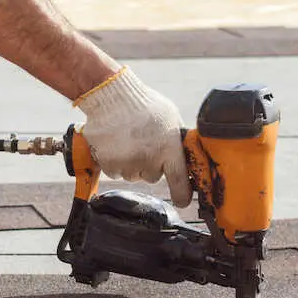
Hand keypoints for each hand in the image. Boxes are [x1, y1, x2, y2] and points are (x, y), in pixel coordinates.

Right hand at [76, 66, 192, 206]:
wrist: (111, 96)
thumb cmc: (144, 104)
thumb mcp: (171, 118)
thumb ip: (178, 139)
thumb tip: (188, 154)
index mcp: (169, 149)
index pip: (179, 180)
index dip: (182, 194)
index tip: (182, 201)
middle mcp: (149, 160)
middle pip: (153, 177)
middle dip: (150, 164)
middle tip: (144, 143)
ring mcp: (128, 164)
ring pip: (133, 175)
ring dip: (131, 163)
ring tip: (127, 140)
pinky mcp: (109, 164)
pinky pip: (115, 172)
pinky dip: (114, 162)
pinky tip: (115, 143)